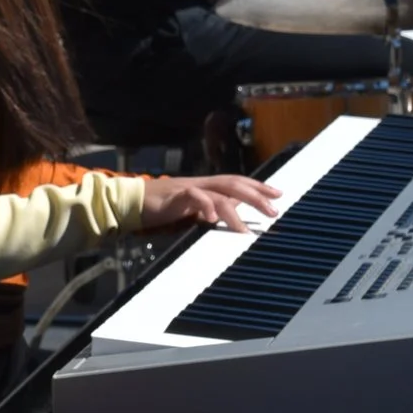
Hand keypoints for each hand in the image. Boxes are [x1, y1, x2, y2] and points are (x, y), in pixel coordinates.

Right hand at [140, 174, 282, 235]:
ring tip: (244, 229)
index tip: (278, 194)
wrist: (134, 201)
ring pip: (218, 193)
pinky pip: (194, 197)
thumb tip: (233, 215)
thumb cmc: (163, 207)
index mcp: (208, 186)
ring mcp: (189, 188)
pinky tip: (212, 219)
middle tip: (273, 210)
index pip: (238, 182)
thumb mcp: (193, 209)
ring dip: (234, 210)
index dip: (259, 186)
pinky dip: (205, 206)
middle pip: (234, 184)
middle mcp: (202, 184)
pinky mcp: (175, 196)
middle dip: (256, 196)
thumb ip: (211, 210)